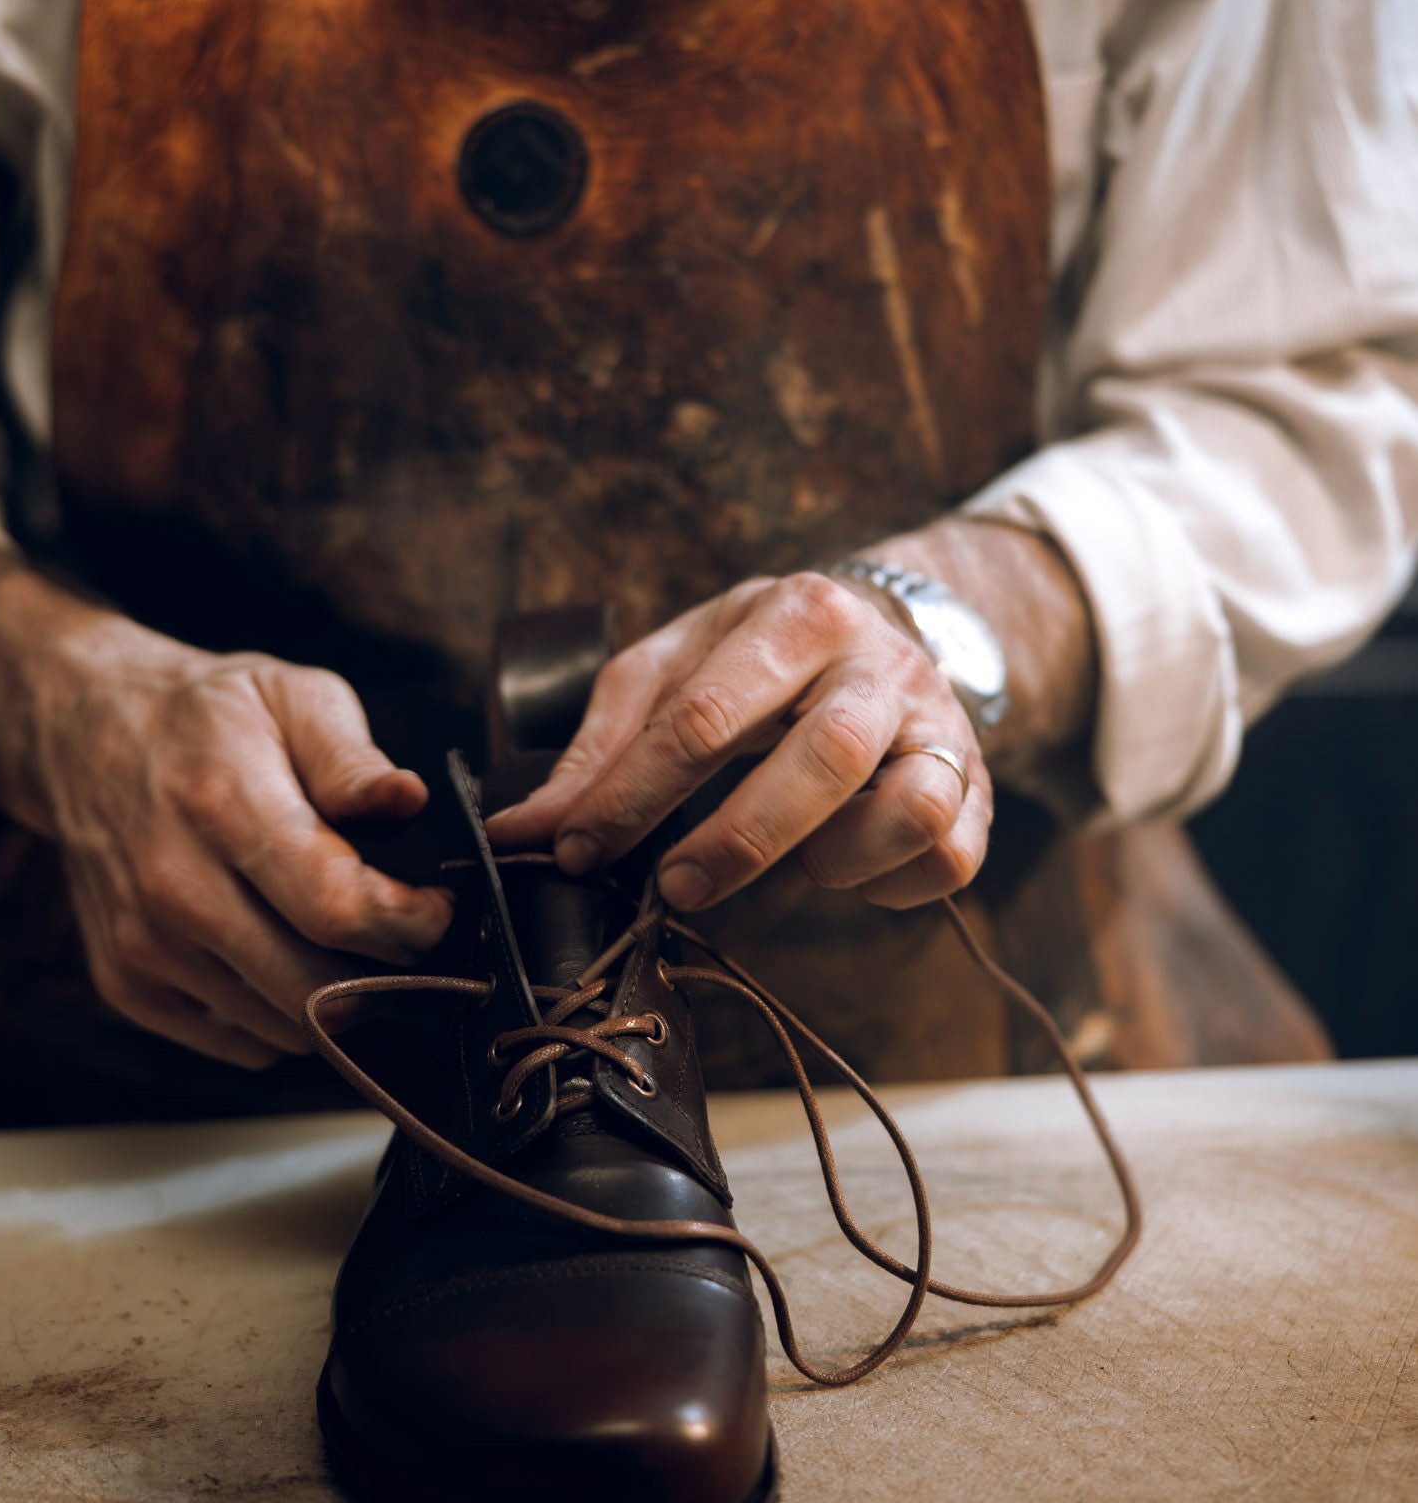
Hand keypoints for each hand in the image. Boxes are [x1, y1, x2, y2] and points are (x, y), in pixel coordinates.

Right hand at [0, 545, 453, 1069]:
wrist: (82, 734)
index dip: (408, 924)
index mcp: (222, 805)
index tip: (439, 910)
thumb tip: (407, 800)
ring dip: (337, 1001)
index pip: (333, 906)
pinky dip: (281, 1016)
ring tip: (348, 941)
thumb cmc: (206, 716)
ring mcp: (142, 944)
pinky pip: (241, 1042)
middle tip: (409, 939)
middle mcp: (173, 885)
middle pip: (315, 987)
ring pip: (283, 1026)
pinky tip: (284, 956)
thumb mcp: (291, 696)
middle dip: (386, 974)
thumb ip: (352, 758)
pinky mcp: (125, 984)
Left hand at [486, 572, 990, 911]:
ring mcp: (940, 722)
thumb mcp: (672, 668)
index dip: (630, 796)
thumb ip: (601, 748)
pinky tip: (849, 867)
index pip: (705, 715)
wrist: (885, 627)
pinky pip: (953, 854)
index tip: (575, 852)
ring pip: (914, 806)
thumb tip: (525, 830)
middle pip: (826, 756)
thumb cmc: (755, 658)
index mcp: (796, 614)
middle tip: (675, 889)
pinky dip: (893, 883)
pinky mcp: (976, 782)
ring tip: (797, 863)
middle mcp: (880, 662)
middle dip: (739, 839)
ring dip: (839, 857)